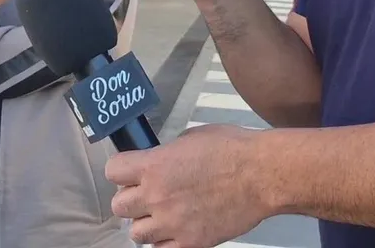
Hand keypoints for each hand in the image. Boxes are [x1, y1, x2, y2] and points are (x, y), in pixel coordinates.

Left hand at [106, 124, 271, 247]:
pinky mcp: (190, 242)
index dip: (121, 170)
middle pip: (119, 206)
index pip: (112, 171)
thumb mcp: (192, 137)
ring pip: (136, 233)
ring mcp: (172, 223)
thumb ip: (168, 153)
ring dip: (147, 224)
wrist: (261, 175)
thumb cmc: (233, 150)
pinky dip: (165, 242)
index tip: (129, 171)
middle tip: (147, 195)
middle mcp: (156, 196)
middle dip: (131, 199)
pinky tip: (178, 229)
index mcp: (154, 165)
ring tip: (164, 215)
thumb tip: (161, 160)